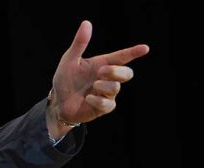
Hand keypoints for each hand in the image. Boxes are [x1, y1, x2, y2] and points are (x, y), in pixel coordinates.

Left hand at [47, 20, 149, 137]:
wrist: (58, 102)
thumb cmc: (65, 80)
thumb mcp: (69, 60)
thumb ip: (79, 44)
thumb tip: (86, 23)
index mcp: (103, 64)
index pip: (122, 57)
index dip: (134, 52)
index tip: (144, 48)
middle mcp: (108, 79)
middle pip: (127, 73)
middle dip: (117, 71)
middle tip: (102, 71)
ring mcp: (107, 93)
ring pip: (116, 88)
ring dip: (103, 86)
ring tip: (92, 86)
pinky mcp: (103, 107)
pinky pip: (108, 103)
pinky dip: (98, 100)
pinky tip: (88, 98)